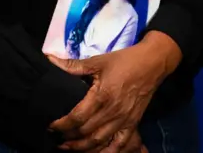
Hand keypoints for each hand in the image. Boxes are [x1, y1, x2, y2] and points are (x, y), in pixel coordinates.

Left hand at [46, 31, 180, 151]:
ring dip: (81, 148)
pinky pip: (119, 145)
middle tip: (55, 136)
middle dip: (67, 137)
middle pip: (85, 133)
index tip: (51, 125)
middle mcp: (112, 112)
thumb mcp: (98, 61)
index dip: (61, 124)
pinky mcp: (132, 124)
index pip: (77, 117)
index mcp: (102, 96)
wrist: (152, 63)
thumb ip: (73, 65)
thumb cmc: (124, 61)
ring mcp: (123, 120)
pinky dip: (106, 152)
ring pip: (99, 142)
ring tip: (68, 147)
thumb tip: (49, 59)